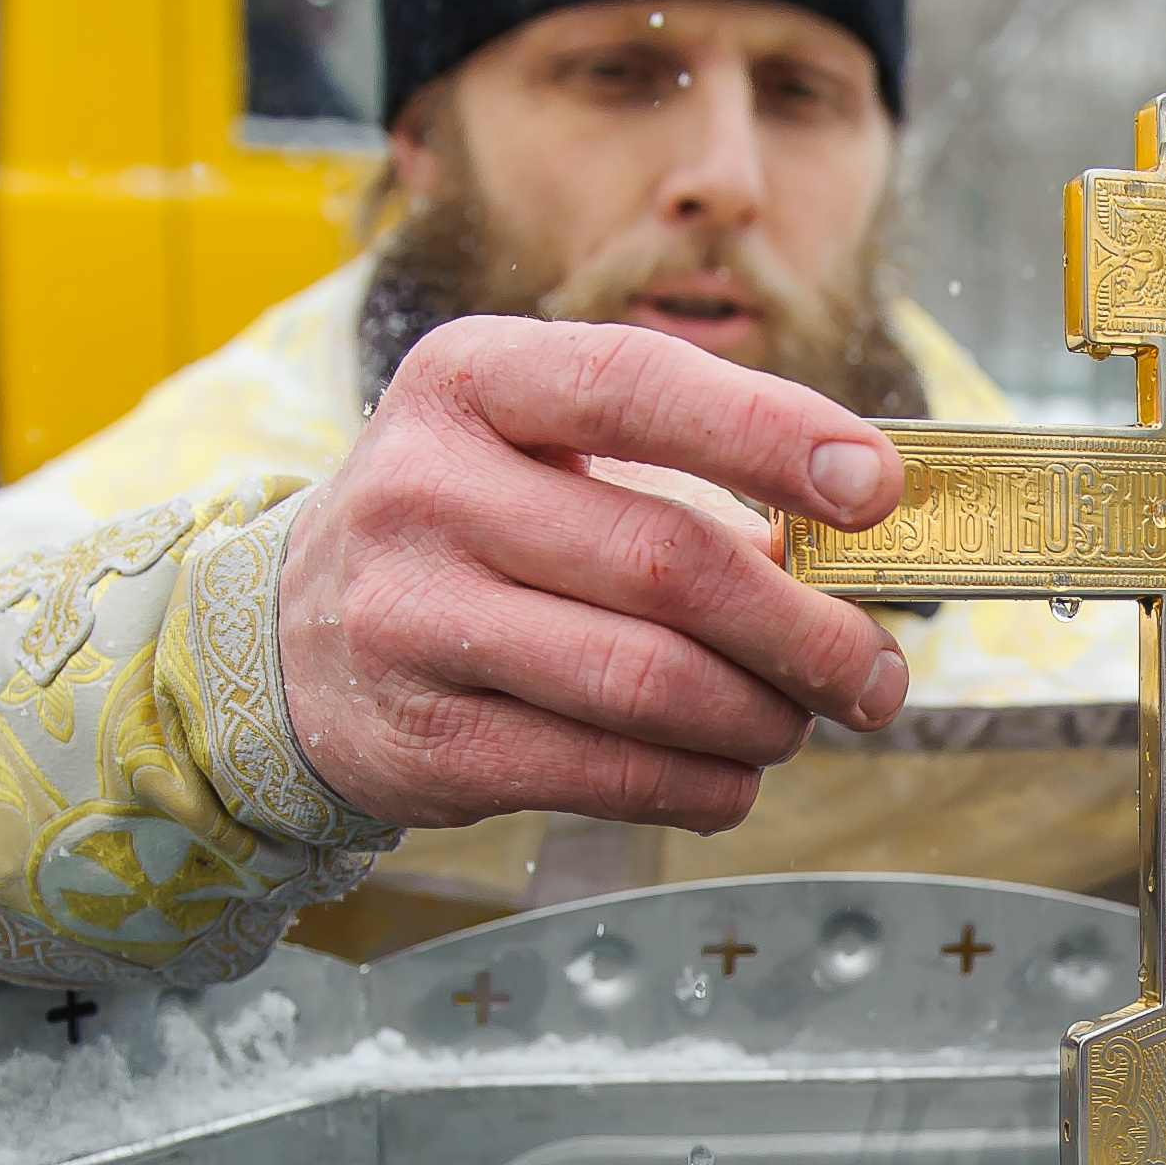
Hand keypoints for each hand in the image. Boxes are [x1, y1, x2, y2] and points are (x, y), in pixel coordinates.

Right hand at [272, 318, 910, 831]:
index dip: (770, 432)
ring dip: (761, 717)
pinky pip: (605, 773)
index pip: (636, 384)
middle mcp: (425, 488)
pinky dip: (701, 783)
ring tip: (800, 722)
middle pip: (666, 561)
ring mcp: (413, 619)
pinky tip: (732, 773)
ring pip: (646, 682)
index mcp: (470, 381)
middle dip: (804, 629)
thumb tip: (837, 554)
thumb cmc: (464, 529)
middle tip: (874, 671)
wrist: (288, 639)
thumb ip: (672, 476)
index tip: (877, 487)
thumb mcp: (531, 451)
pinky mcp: (425, 739)